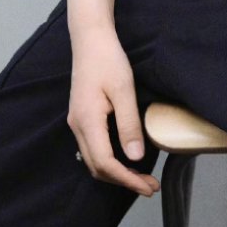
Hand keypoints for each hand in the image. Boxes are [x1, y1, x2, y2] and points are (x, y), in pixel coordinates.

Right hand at [67, 24, 159, 197]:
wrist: (90, 40)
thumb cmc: (108, 60)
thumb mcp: (124, 90)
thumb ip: (129, 124)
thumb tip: (135, 158)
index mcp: (87, 121)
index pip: (105, 163)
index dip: (127, 179)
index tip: (148, 187)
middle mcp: (77, 126)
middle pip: (97, 167)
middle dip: (123, 181)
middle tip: (150, 186)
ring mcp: (76, 123)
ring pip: (93, 160)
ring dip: (116, 173)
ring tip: (141, 177)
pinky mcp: (81, 118)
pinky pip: (93, 149)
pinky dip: (109, 161)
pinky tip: (126, 159)